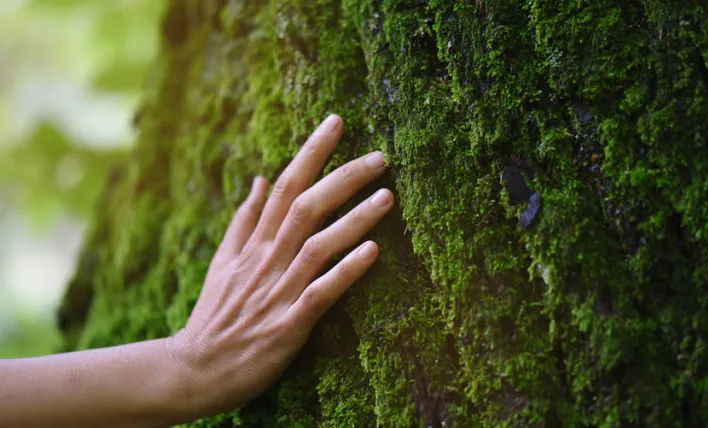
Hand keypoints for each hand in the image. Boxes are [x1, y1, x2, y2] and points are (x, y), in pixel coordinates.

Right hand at [166, 114, 392, 416]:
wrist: (196, 369)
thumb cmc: (216, 314)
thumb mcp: (222, 262)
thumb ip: (244, 220)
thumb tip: (259, 178)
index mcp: (254, 243)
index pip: (285, 185)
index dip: (312, 152)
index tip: (337, 123)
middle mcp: (267, 260)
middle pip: (306, 207)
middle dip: (343, 177)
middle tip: (380, 157)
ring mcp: (278, 291)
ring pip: (317, 245)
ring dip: (353, 219)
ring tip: (387, 197)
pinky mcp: (288, 325)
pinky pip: (320, 293)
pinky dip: (345, 272)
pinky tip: (372, 252)